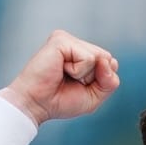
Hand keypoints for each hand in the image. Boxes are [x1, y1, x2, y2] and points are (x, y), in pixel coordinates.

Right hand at [0, 30, 119, 124]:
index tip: (78, 86)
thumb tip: (109, 61)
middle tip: (70, 82)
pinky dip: (78, 71)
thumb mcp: (94, 96)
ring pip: (99, 57)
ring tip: (64, 75)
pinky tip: (60, 70)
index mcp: (82, 53)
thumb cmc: (60, 101)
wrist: (35, 105)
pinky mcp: (61, 40)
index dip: (101, 81)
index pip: (110, 62)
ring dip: (85, 75)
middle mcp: (75, 43)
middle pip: (107, 58)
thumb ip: (110, 82)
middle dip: (94, 78)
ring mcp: (67, 39)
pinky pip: (88, 58)